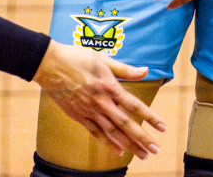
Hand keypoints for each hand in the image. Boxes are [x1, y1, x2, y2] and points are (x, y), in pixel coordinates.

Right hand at [33, 41, 164, 159]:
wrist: (50, 65)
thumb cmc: (77, 58)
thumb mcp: (103, 59)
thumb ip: (125, 69)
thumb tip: (145, 70)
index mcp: (110, 86)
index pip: (134, 105)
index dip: (150, 117)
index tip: (162, 127)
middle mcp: (102, 102)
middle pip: (125, 124)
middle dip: (142, 138)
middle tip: (156, 150)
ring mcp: (89, 111)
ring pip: (112, 132)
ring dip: (129, 144)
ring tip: (142, 155)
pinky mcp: (78, 116)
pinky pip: (95, 132)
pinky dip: (108, 142)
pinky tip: (118, 150)